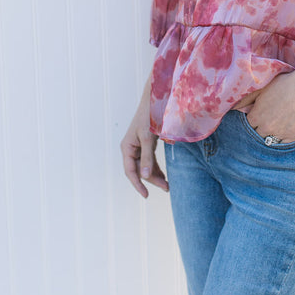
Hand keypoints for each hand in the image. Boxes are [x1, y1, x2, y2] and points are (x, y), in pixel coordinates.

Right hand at [120, 76, 168, 198]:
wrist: (156, 98)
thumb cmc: (150, 116)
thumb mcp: (148, 137)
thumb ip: (147, 157)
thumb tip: (144, 176)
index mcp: (127, 147)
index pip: (130, 171)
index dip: (138, 185)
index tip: (147, 195)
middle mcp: (131, 148)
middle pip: (139, 170)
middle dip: (152, 180)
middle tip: (167, 188)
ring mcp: (138, 146)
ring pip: (145, 166)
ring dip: (155, 175)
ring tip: (167, 185)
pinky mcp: (146, 143)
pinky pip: (150, 160)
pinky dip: (156, 167)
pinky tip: (164, 175)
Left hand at [240, 56, 294, 142]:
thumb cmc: (283, 84)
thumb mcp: (261, 90)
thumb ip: (246, 100)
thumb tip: (232, 109)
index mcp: (255, 116)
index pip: (248, 125)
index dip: (254, 120)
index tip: (259, 115)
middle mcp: (265, 127)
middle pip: (257, 134)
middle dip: (261, 128)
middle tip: (269, 119)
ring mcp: (278, 133)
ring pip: (269, 139)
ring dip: (271, 133)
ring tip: (277, 123)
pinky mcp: (291, 136)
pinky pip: (283, 142)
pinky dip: (283, 136)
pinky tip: (286, 126)